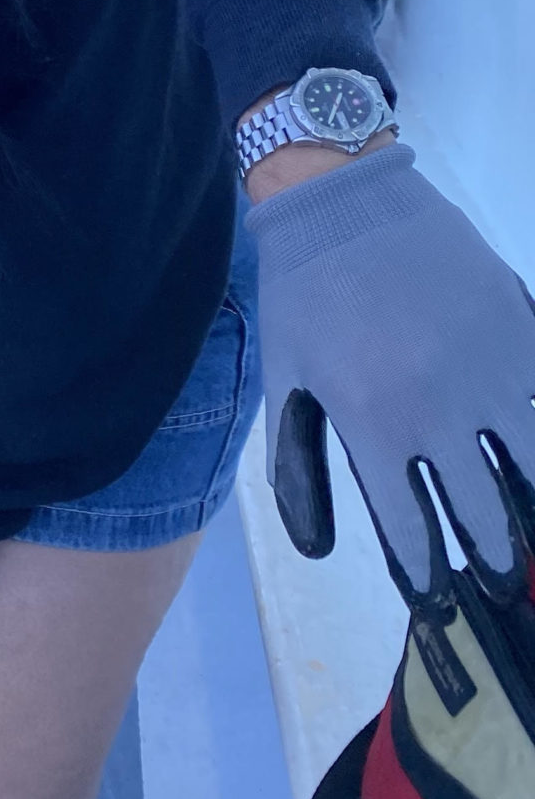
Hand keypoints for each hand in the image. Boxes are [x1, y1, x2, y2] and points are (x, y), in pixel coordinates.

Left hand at [251, 142, 534, 596]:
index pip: (410, 526)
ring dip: (529, 509)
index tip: (435, 599)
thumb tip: (318, 550)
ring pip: (527, 466)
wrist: (344, 200)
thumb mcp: (287, 379)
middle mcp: (435, 408)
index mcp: (372, 422)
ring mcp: (483, 370)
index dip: (425, 573)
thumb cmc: (304, 293)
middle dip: (490, 557)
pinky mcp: (516, 333)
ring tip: (527, 539)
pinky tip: (533, 464)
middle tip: (498, 580)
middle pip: (478, 510)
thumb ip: (301, 465)